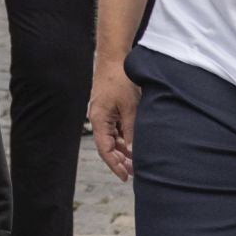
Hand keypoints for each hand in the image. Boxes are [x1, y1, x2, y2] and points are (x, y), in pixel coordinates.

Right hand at [89, 56, 139, 180]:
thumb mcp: (130, 108)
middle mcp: (99, 119)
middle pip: (108, 146)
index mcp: (99, 120)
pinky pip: (116, 128)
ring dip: (124, 149)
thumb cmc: (120, 79)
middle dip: (120, 160)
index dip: (115, 165)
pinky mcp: (110, 108)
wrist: (115, 58)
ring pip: (113, 138)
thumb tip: (135, 152)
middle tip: (135, 172)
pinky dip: (125, 137)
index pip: (105, 150)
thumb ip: (132, 131)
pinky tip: (135, 143)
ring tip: (137, 161)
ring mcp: (104, 114)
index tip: (125, 176)